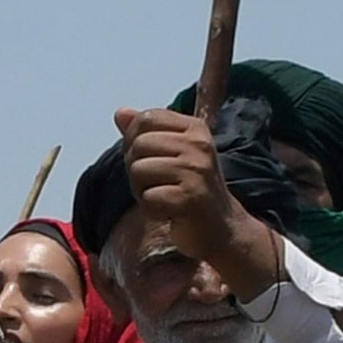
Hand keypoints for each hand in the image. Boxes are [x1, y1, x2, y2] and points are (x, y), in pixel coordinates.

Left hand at [116, 103, 272, 287]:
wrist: (223, 229)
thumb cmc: (192, 189)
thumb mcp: (173, 155)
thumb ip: (147, 133)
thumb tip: (120, 113)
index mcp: (195, 129)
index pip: (146, 119)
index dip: (135, 141)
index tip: (151, 161)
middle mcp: (199, 145)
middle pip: (138, 145)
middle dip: (137, 170)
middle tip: (157, 186)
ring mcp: (196, 171)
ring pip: (138, 171)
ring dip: (142, 192)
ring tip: (164, 198)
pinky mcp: (191, 198)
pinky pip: (148, 198)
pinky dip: (152, 210)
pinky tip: (170, 213)